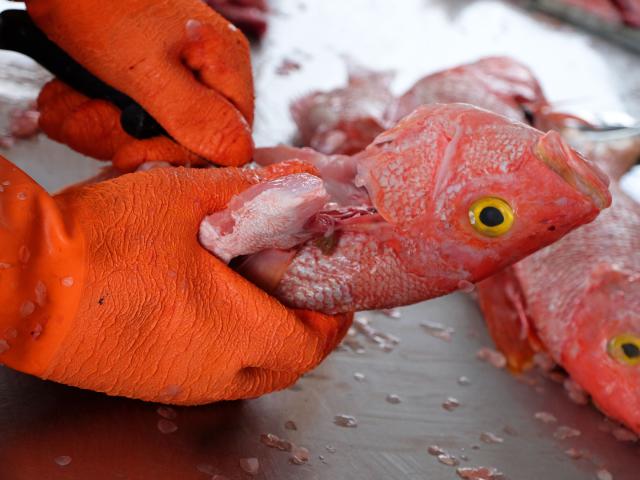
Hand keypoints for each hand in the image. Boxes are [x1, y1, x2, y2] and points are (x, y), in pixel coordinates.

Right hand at [0, 156, 350, 403]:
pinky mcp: (148, 382)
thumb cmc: (102, 240)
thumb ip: (253, 190)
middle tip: (303, 296)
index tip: (336, 296)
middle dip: (305, 333)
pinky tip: (210, 310)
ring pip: (248, 375)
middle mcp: (211, 370)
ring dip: (267, 342)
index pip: (311, 342)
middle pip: (285, 366)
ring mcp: (177, 383)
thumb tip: (297, 181)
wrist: (23, 279)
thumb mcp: (187, 196)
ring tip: (260, 298)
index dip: (333, 319)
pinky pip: (209, 377)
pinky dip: (228, 350)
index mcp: (232, 331)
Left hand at [26, 0, 254, 169]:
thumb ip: (195, 116)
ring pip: (142, 130)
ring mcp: (172, 74)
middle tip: (88, 113)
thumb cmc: (101, 4)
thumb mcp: (149, 69)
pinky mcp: (141, 75)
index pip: (227, 140)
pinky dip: (87, 108)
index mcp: (224, 67)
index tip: (132, 152)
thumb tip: (239, 155)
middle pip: (178, 139)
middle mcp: (204, 73)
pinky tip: (70, 92)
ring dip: (95, 122)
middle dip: (122, 134)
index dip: (180, 155)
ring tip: (70, 95)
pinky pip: (120, 114)